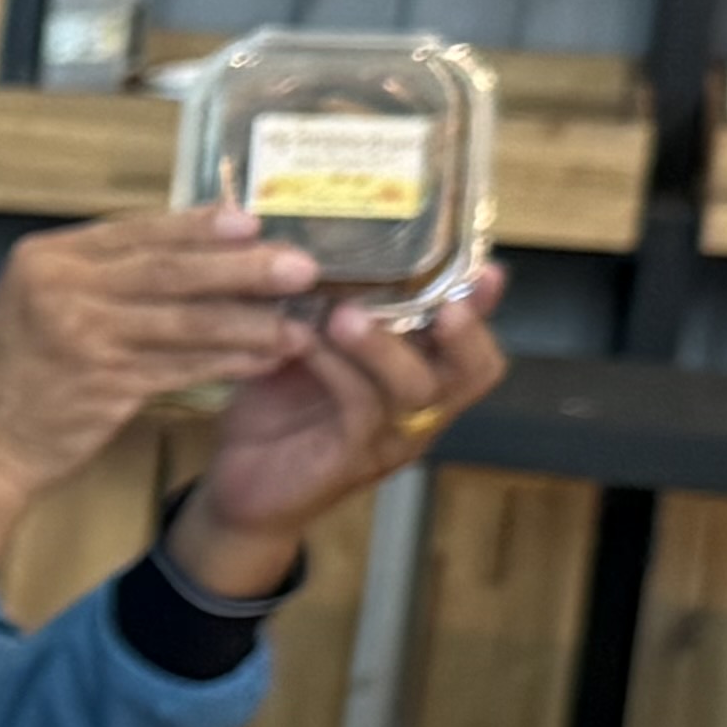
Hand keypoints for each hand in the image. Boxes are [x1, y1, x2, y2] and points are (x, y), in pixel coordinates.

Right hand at [0, 202, 338, 561]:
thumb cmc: (16, 377)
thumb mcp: (43, 305)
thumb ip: (103, 277)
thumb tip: (190, 249)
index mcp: (47, 258)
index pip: (138, 230)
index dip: (200, 226)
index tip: (254, 222)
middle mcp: (60, 287)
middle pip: (169, 269)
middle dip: (242, 267)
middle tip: (302, 266)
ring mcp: (80, 335)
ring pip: (184, 319)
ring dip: (248, 320)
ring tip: (297, 321)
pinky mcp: (101, 384)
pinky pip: (181, 366)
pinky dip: (227, 361)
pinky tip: (263, 359)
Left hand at [165, 263, 509, 591]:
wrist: (239, 486)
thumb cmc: (280, 407)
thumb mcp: (309, 345)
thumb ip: (333, 305)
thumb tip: (329, 241)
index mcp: (422, 374)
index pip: (473, 342)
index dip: (484, 308)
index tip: (487, 270)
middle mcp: (420, 410)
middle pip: (472, 372)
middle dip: (463, 332)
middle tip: (441, 302)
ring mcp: (390, 439)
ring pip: (414, 390)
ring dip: (384, 348)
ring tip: (348, 315)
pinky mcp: (350, 461)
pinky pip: (359, 410)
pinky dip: (334, 370)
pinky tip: (303, 340)